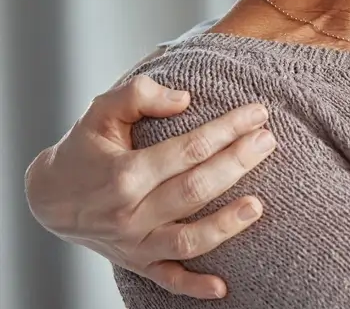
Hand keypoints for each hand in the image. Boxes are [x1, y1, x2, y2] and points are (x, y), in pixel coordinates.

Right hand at [25, 75, 276, 298]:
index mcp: (124, 174)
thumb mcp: (101, 111)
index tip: (257, 114)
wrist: (49, 196)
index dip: (227, 129)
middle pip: (194, 190)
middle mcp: (129, 213)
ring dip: (226, 225)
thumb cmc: (85, 148)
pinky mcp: (137, 262)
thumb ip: (139, 95)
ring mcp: (134, 243)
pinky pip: (168, 279)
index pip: (188, 150)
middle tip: (268, 141)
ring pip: (187, 239)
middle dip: (237, 164)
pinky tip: (223, 287)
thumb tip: (185, 99)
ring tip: (258, 205)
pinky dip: (194, 287)